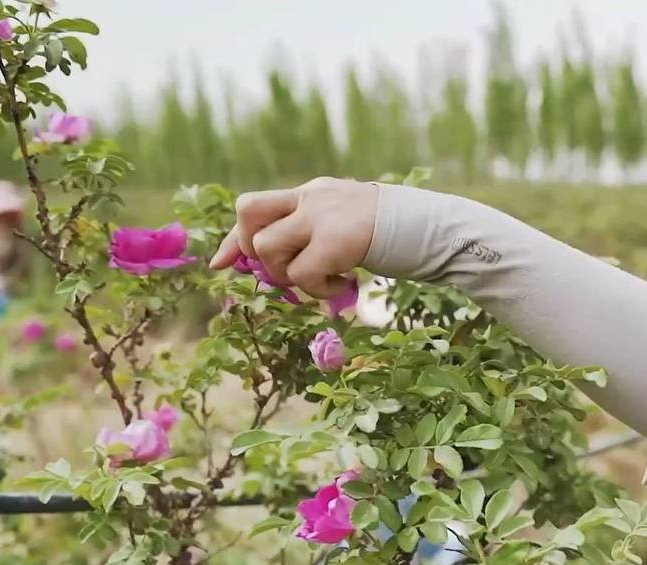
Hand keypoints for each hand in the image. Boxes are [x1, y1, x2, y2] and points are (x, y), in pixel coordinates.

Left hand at [209, 177, 378, 298]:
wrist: (426, 226)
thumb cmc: (389, 233)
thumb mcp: (343, 223)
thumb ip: (313, 233)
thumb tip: (282, 267)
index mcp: (311, 193)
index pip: (255, 207)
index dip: (233, 240)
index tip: (219, 265)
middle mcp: (310, 198)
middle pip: (248, 211)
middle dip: (252, 248)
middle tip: (284, 268)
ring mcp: (320, 218)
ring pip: (269, 249)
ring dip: (289, 276)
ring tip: (323, 278)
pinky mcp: (333, 242)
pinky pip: (302, 274)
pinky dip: (317, 290)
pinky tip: (343, 285)